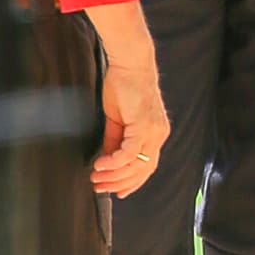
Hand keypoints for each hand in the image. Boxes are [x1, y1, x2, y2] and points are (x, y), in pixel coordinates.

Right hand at [90, 54, 169, 197]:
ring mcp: (153, 130)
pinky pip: (129, 152)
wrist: (131, 63)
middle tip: (99, 187)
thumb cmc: (124, 86)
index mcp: (156, 134)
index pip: (147, 166)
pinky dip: (114, 162)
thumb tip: (108, 158)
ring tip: (96, 178)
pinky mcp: (143, 124)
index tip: (115, 191)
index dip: (131, 182)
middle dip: (119, 183)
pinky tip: (100, 165)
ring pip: (136, 164)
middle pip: (142, 170)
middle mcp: (158, 135)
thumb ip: (115, 139)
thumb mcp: (118, 119)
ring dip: (114, 175)